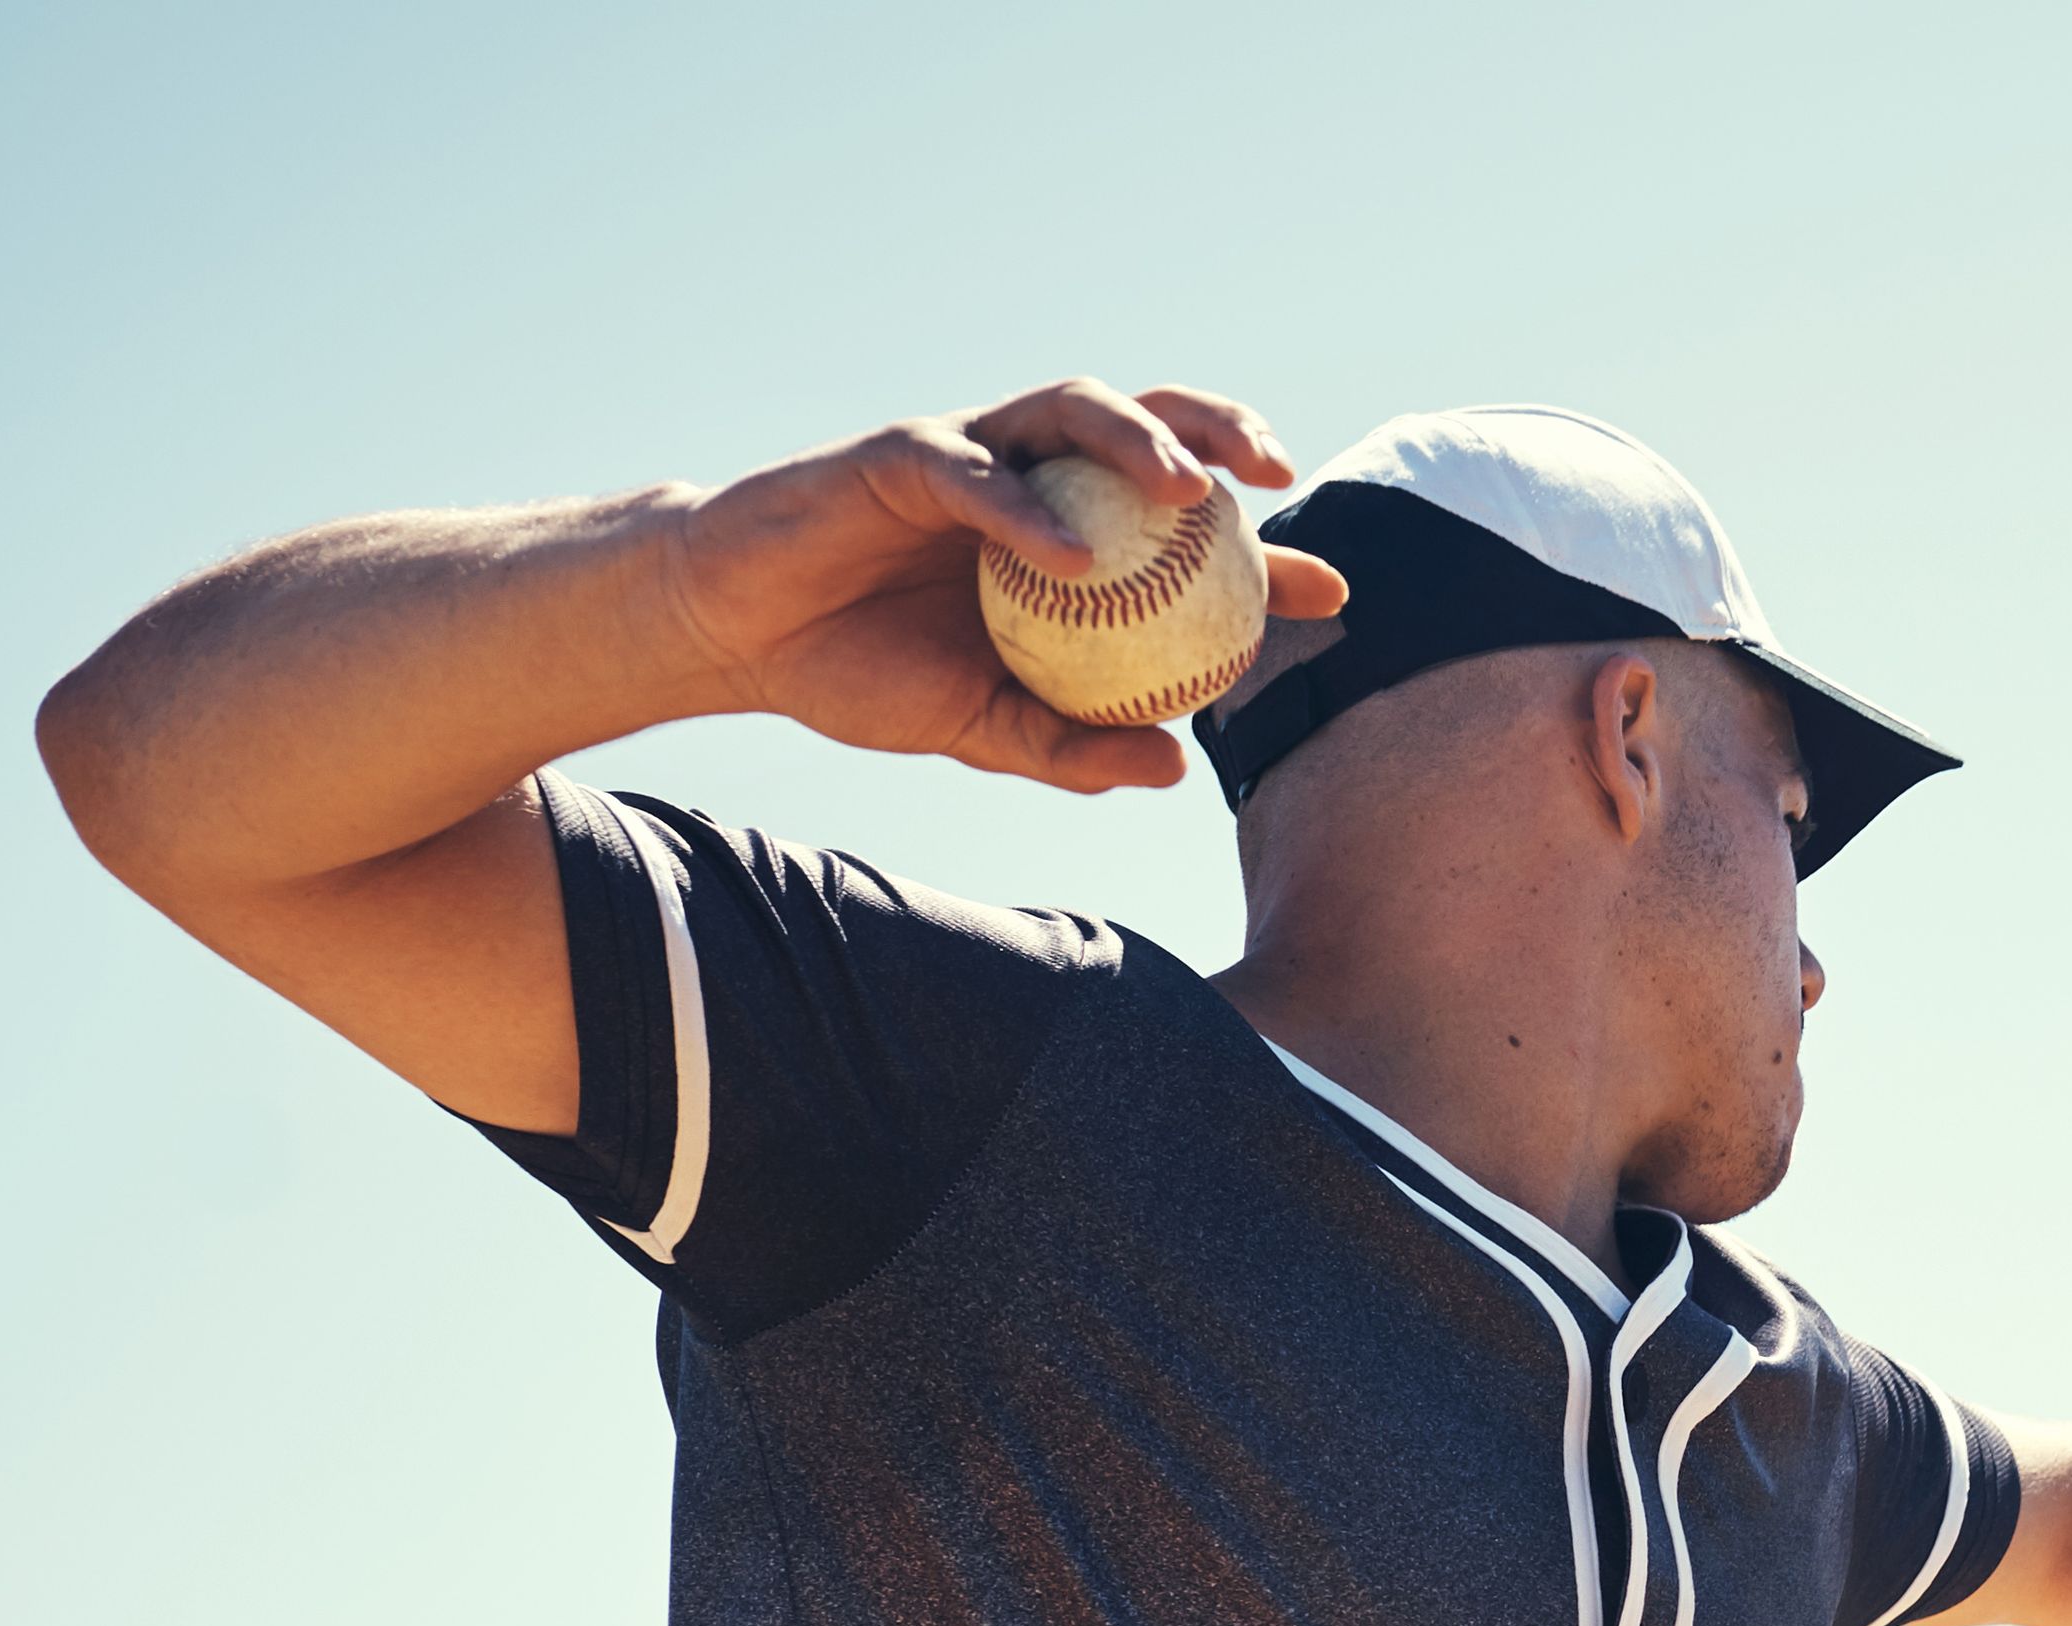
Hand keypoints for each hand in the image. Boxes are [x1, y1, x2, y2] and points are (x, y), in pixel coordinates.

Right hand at [648, 379, 1356, 796]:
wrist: (739, 640)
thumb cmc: (861, 673)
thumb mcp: (981, 730)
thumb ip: (1073, 747)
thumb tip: (1175, 768)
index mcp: (1066, 536)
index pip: (1184, 532)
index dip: (1267, 551)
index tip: (1332, 593)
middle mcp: (1030, 477)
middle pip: (1147, 426)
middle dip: (1225, 435)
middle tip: (1285, 480)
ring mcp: (967, 455)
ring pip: (1071, 411)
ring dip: (1141, 441)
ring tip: (1196, 493)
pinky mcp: (898, 454)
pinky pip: (976, 473)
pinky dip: (1028, 509)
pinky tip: (1076, 554)